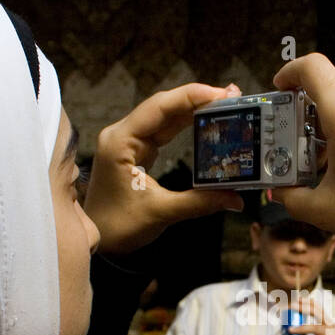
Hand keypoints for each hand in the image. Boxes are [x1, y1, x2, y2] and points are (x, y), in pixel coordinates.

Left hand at [84, 83, 243, 253]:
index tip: (222, 93)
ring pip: (165, 117)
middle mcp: (123, 135)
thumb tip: (236, 198)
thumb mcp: (161, 212)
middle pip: (164, 106)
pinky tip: (205, 119)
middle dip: (197, 99)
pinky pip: (164, 131)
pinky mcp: (136, 152)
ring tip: (225, 104)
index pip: (159, 107)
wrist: (98, 241)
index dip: (191, 96)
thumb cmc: (118, 227)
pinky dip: (185, 125)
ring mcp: (129, 142)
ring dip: (194, 110)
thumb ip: (200, 202)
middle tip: (232, 95)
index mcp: (120, 142)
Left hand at [288, 297, 334, 334]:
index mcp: (326, 323)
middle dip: (304, 308)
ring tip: (290, 330)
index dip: (308, 302)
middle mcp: (329, 326)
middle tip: (292, 306)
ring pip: (316, 328)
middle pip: (317, 313)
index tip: (297, 298)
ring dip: (302, 328)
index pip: (318, 308)